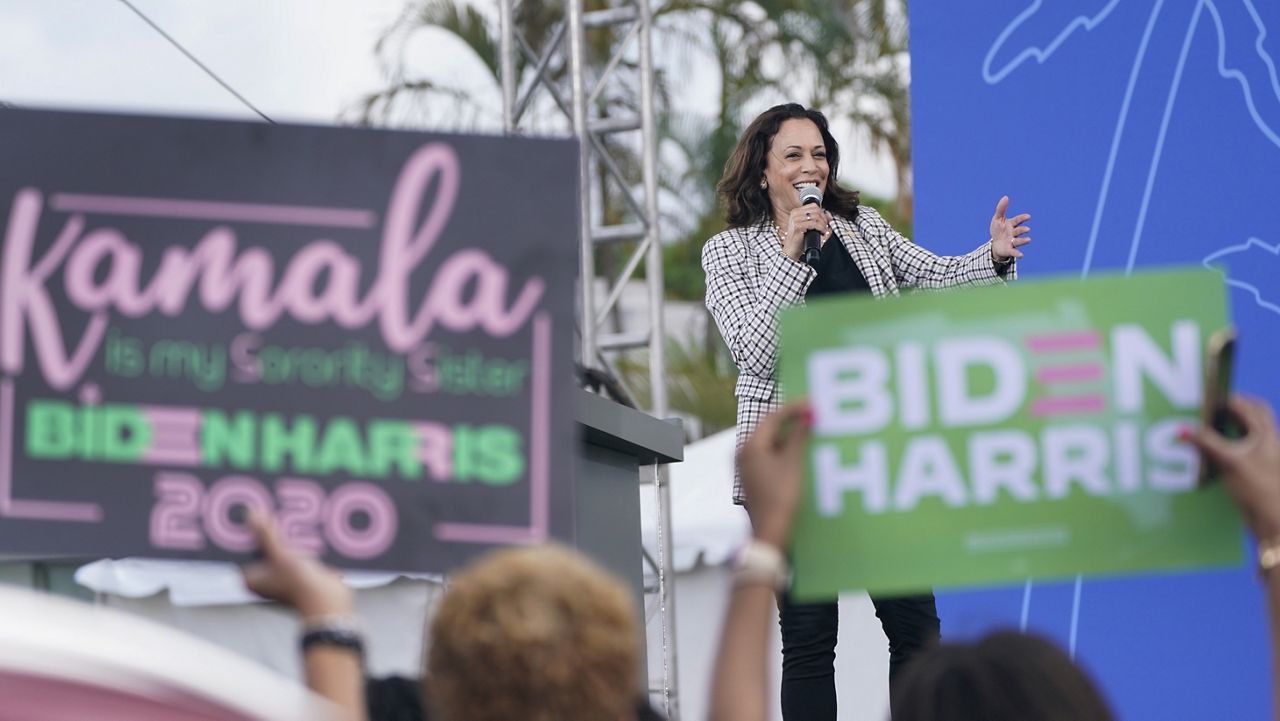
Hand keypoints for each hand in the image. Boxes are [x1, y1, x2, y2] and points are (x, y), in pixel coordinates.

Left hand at [241, 510, 353, 620]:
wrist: (329, 602)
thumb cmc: (299, 583)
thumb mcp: (280, 554)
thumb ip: (265, 534)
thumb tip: (250, 512)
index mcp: (252, 578)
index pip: (243, 549)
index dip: (246, 530)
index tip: (248, 510)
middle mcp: (265, 578)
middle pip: (263, 546)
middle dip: (268, 530)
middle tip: (268, 505)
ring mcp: (283, 576)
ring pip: (282, 548)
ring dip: (287, 534)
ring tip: (288, 512)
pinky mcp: (301, 573)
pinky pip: (297, 552)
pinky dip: (301, 542)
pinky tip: (306, 525)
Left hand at [739, 400, 810, 548]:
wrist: (770, 530)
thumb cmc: (781, 497)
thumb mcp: (793, 463)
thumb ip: (799, 437)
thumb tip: (806, 417)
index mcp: (750, 445)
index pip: (773, 417)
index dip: (794, 408)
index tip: (813, 402)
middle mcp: (742, 452)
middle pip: (769, 426)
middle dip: (791, 419)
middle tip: (812, 412)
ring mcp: (745, 464)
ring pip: (769, 440)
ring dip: (788, 433)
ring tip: (809, 428)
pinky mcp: (751, 475)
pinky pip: (768, 452)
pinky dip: (784, 447)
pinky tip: (799, 448)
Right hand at [778, 207, 832, 260]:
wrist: (792, 250)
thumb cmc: (800, 239)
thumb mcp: (810, 227)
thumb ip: (819, 219)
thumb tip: (828, 214)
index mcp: (796, 211)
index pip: (814, 206)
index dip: (823, 212)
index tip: (827, 220)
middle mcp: (795, 213)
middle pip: (816, 210)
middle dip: (824, 219)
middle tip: (826, 227)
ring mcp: (795, 219)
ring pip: (816, 217)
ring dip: (823, 224)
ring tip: (824, 230)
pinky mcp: (797, 226)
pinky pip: (814, 224)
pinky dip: (820, 228)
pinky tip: (821, 232)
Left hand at [989, 195, 1031, 261]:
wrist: (995, 244)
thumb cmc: (998, 230)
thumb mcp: (997, 219)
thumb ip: (1001, 208)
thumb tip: (1006, 197)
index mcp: (1011, 224)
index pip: (1017, 220)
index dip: (1022, 218)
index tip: (1028, 216)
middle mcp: (1013, 233)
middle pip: (1019, 231)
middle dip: (1022, 230)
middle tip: (1027, 229)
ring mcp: (1012, 241)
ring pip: (1018, 241)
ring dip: (1023, 241)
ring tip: (1029, 240)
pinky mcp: (1009, 249)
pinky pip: (1014, 252)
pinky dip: (1018, 253)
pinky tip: (1021, 255)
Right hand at [1185, 395, 1279, 538]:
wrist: (1273, 521)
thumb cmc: (1258, 488)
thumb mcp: (1229, 461)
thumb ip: (1205, 443)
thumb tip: (1182, 429)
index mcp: (1266, 436)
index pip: (1252, 407)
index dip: (1233, 399)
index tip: (1212, 397)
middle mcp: (1268, 445)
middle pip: (1251, 419)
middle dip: (1233, 412)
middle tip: (1211, 410)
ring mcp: (1263, 460)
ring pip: (1246, 437)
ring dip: (1229, 431)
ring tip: (1209, 430)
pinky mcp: (1256, 475)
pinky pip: (1240, 455)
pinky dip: (1227, 450)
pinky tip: (1213, 457)